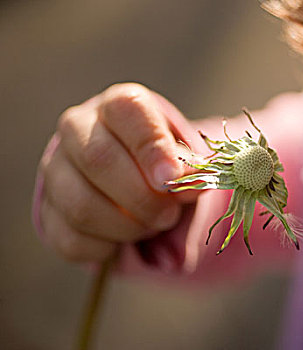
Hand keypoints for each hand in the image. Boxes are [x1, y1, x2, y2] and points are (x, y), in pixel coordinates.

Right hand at [36, 83, 193, 262]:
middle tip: (168, 216)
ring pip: (81, 205)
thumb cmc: (162, 163)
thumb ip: (190, 170)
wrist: (132, 180)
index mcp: (118, 106)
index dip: (151, 146)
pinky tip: (124, 240)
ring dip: (126, 227)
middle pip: (98, 159)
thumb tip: (198, 183)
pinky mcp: (48, 210)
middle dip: (142, 198)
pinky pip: (71, 239)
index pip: (127, 110)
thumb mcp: (183, 159)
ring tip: (150, 227)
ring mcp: (56, 169)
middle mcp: (77, 128)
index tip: (170, 178)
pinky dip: (106, 248)